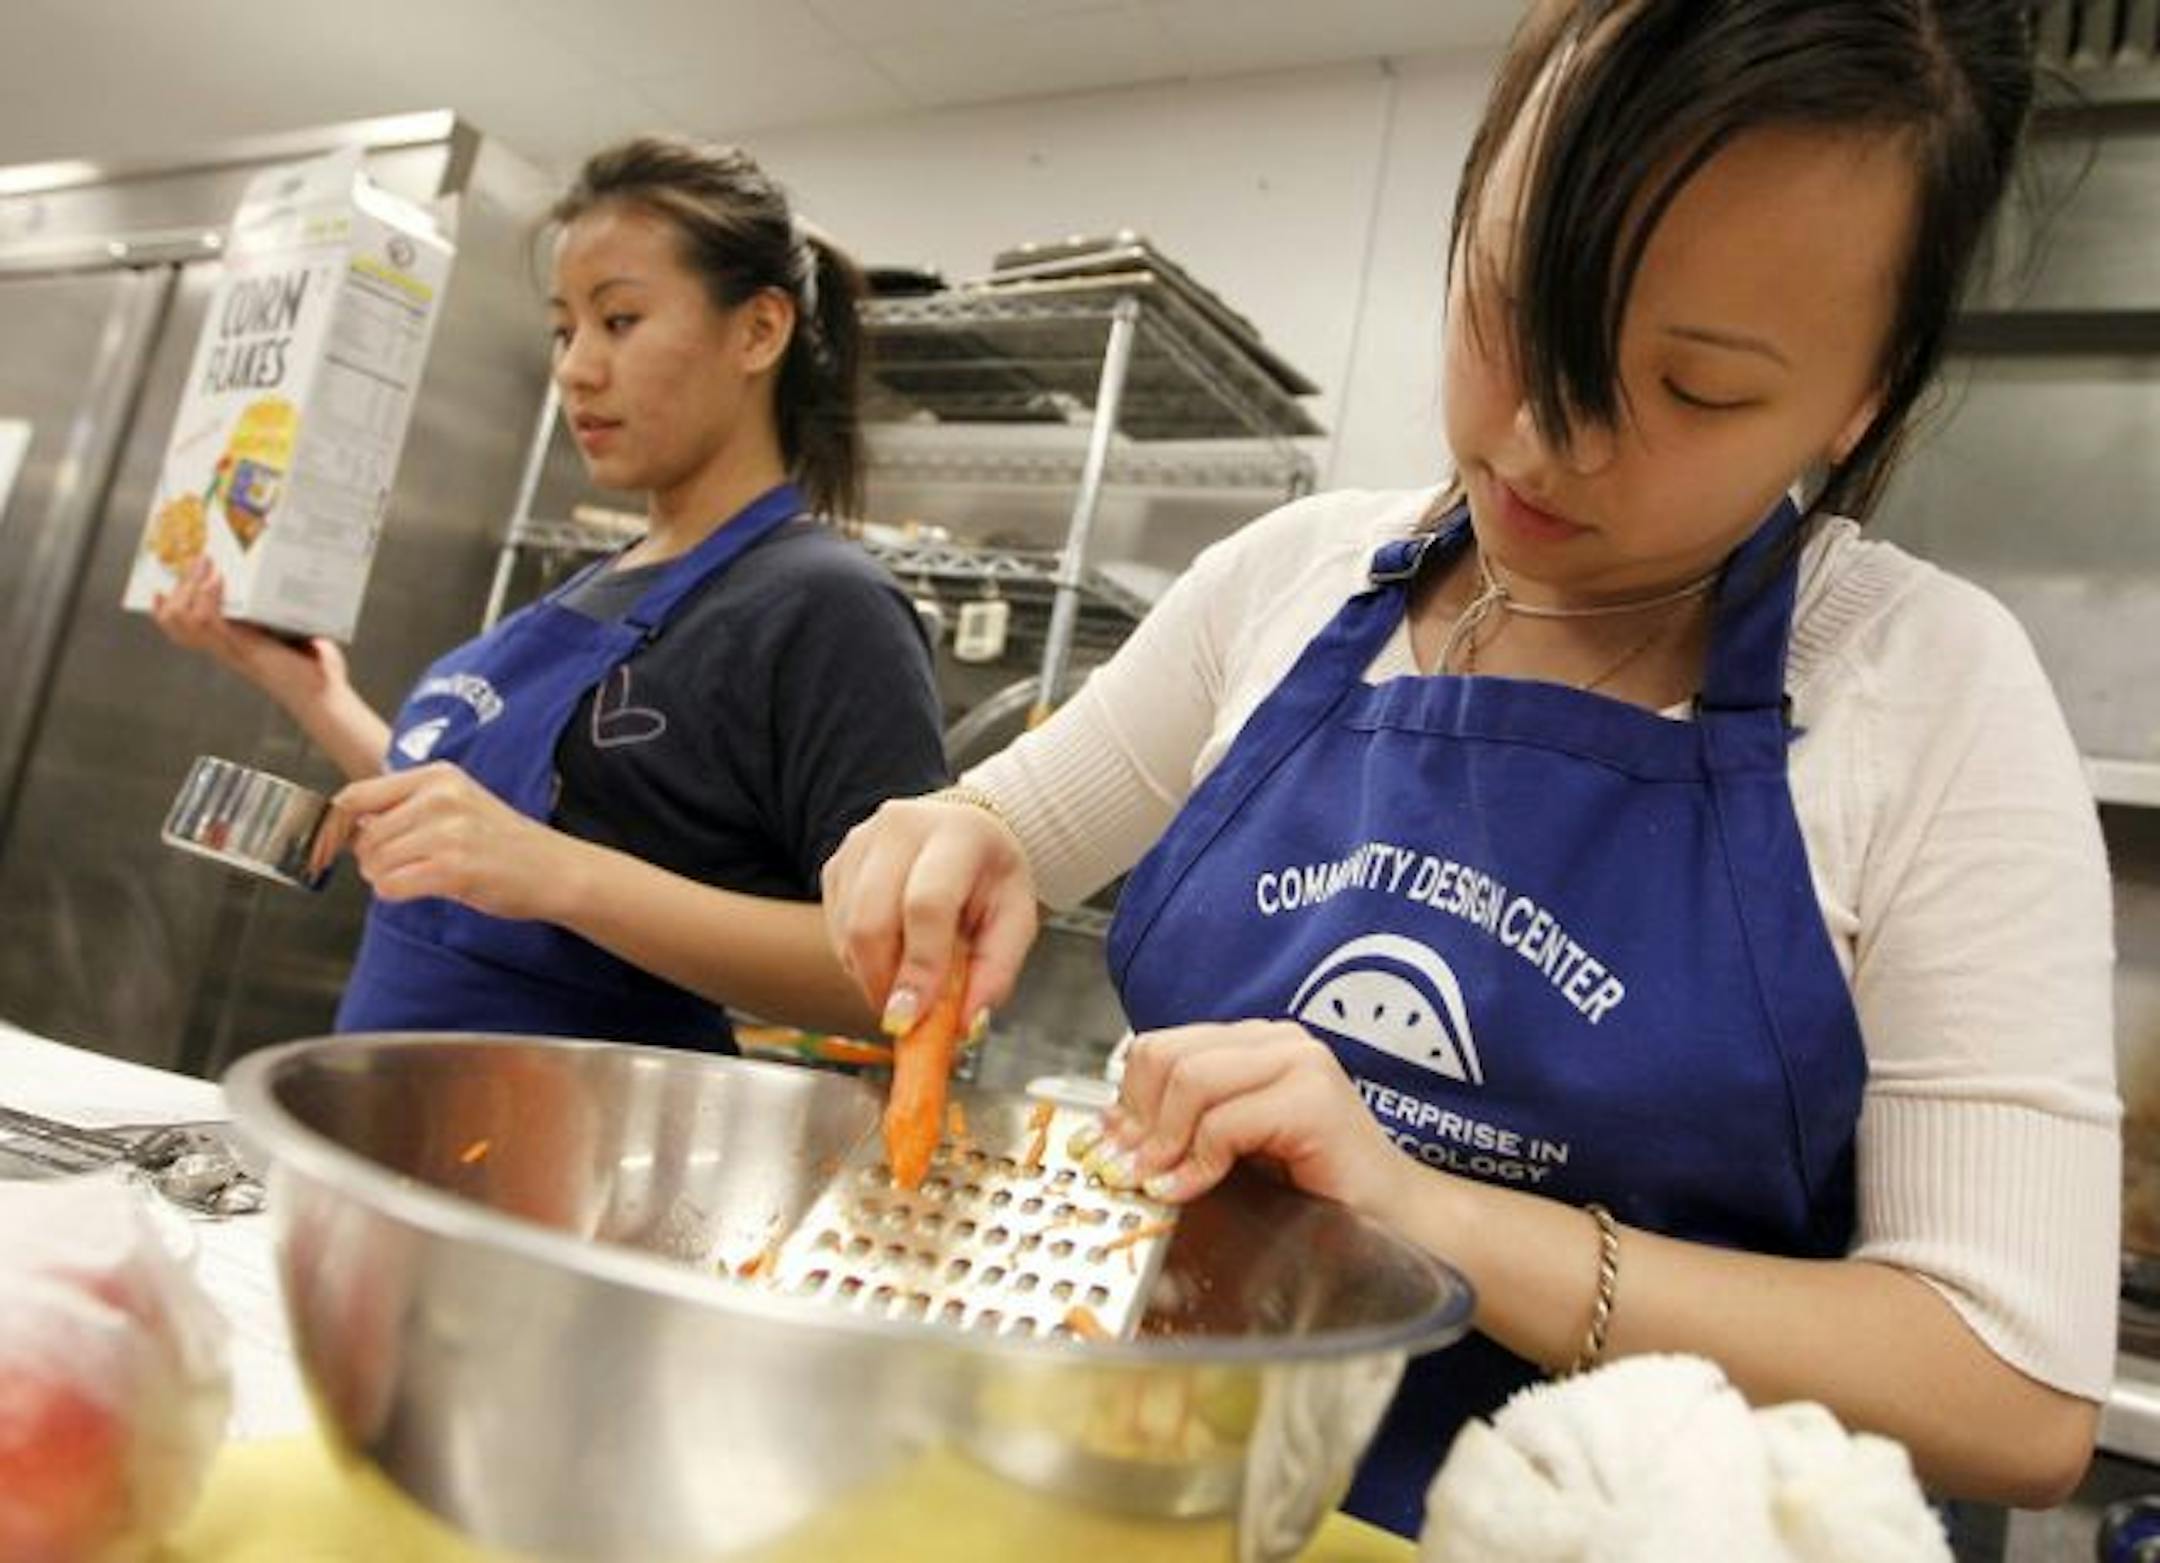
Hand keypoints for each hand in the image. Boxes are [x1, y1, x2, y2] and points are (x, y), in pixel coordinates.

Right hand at [150, 557, 350, 711]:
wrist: (325, 695)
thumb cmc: (314, 668)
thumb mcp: (292, 631)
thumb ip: (284, 612)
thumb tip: (291, 578)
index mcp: (228, 644)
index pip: (180, 629)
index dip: (164, 608)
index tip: (162, 584)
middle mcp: (222, 648)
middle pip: (174, 620)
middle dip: (180, 585)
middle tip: (200, 559)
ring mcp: (230, 649)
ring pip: (184, 619)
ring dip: (193, 585)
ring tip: (209, 563)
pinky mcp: (244, 649)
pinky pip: (210, 621)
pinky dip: (208, 597)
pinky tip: (219, 580)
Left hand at [319, 762, 569, 921]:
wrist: (555, 869)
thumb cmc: (503, 843)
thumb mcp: (455, 805)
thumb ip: (403, 807)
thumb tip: (345, 825)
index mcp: (437, 776)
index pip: (356, 796)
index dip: (332, 826)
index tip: (324, 846)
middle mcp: (440, 797)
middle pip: (363, 836)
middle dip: (371, 859)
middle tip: (404, 866)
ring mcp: (448, 832)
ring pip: (374, 862)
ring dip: (386, 878)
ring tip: (422, 875)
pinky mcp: (453, 868)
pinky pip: (391, 885)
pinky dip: (397, 892)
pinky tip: (425, 887)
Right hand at [821, 794, 1037, 1036]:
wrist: (964, 832)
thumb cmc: (991, 879)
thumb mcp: (1016, 920)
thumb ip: (996, 972)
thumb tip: (965, 1024)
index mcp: (958, 833)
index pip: (927, 905)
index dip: (918, 968)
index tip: (911, 1019)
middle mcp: (901, 826)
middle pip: (872, 920)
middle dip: (883, 983)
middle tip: (905, 1019)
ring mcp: (861, 842)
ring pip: (847, 931)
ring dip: (871, 975)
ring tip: (908, 979)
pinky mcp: (836, 863)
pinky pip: (835, 929)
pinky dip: (858, 960)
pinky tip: (891, 954)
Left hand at [1101, 1021, 1410, 1214]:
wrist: (1396, 1220)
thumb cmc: (1316, 1190)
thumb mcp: (1231, 1149)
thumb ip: (1181, 1127)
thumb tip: (1110, 1130)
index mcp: (1253, 1043)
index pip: (1160, 1047)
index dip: (1125, 1099)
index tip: (1111, 1148)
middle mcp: (1276, 1040)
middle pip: (1166, 1056)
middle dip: (1136, 1119)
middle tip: (1128, 1170)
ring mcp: (1300, 1063)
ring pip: (1190, 1081)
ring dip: (1163, 1141)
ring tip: (1159, 1183)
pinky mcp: (1313, 1100)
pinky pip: (1225, 1122)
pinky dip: (1198, 1162)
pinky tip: (1193, 1189)